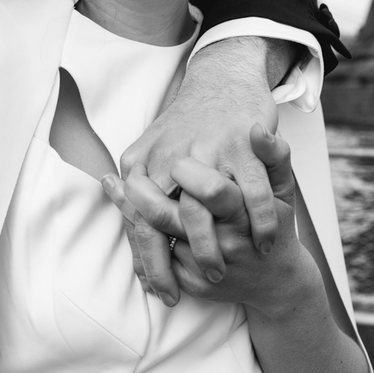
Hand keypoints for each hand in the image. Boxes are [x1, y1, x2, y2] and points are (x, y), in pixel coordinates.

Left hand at [112, 37, 296, 301]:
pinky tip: (263, 245)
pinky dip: (260, 224)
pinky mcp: (244, 148)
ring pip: (203, 213)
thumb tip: (110, 191)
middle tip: (174, 294)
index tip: (153, 288)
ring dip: (211, 249)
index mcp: (145, 161)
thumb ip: (136, 180)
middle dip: (168, 264)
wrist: (224, 78)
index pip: (139, 220)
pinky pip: (252, 197)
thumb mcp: (154, 147)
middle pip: (163, 221)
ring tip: (216, 275)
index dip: (145, 258)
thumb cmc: (189, 127)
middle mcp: (172, 157)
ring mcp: (208, 153)